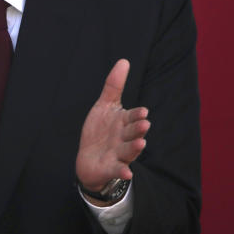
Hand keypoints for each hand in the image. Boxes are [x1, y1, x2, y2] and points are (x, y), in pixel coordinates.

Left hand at [75, 59, 149, 192]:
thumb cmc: (100, 131)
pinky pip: (118, 170)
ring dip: (135, 147)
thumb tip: (124, 61)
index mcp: (123, 122)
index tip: (143, 111)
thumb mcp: (104, 106)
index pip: (132, 117)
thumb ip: (114, 86)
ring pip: (129, 150)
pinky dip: (122, 171)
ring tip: (141, 143)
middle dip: (138, 129)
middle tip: (144, 124)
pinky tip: (127, 173)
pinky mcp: (111, 168)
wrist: (88, 160)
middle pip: (133, 132)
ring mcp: (119, 154)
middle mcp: (124, 138)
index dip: (137, 115)